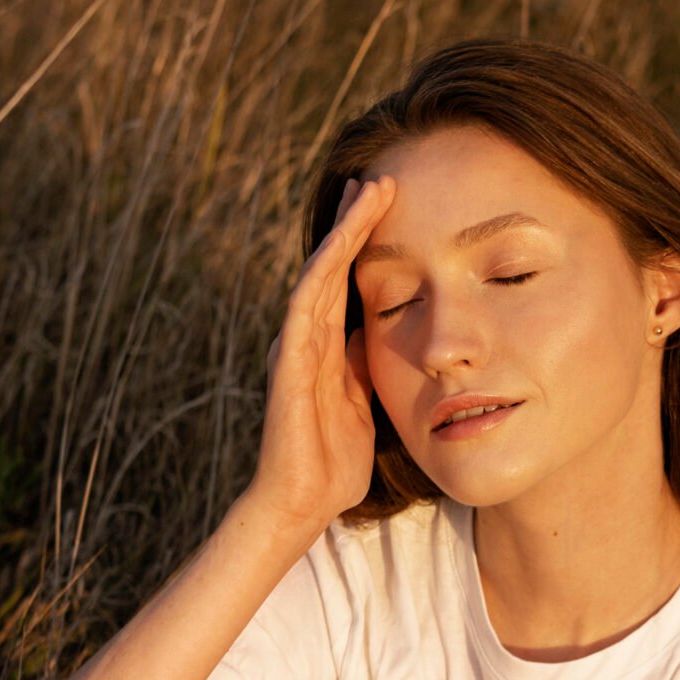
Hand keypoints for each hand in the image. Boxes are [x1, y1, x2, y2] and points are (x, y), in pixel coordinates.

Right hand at [249, 173, 396, 534]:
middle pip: (330, 265)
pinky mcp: (288, 362)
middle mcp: (305, 338)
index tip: (391, 206)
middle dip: (353, 220)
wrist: (303, 503)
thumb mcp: (366, 400)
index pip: (346, 281)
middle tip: (378, 176)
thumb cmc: (334, 462)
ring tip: (368, 190)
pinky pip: (304, 305)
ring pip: (317, 272)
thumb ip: (367, 364)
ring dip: (343, 231)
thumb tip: (386, 330)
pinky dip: (322, 269)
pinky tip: (341, 239)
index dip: (365, 242)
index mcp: (325, 346)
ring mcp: (293, 346)